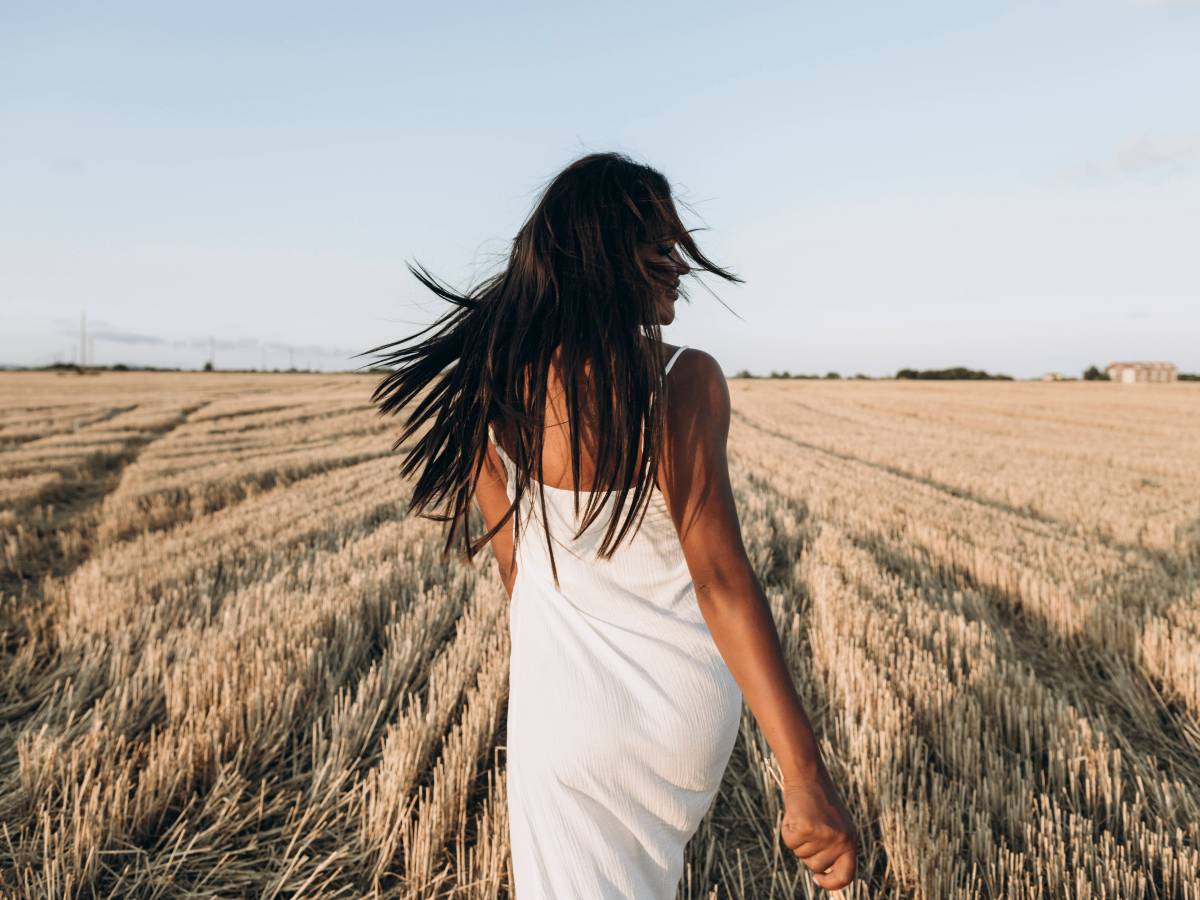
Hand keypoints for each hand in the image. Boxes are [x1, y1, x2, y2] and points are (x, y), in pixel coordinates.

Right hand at [780, 766, 858, 890]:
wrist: (808, 775)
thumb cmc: (817, 800)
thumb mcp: (834, 825)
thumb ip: (833, 848)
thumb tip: (821, 874)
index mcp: (851, 840)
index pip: (846, 875)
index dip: (831, 883)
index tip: (818, 880)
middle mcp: (841, 840)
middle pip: (815, 866)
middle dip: (806, 851)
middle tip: (808, 827)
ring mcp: (824, 835)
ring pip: (800, 855)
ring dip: (797, 839)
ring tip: (803, 817)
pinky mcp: (807, 828)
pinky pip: (790, 842)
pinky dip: (787, 830)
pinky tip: (794, 814)